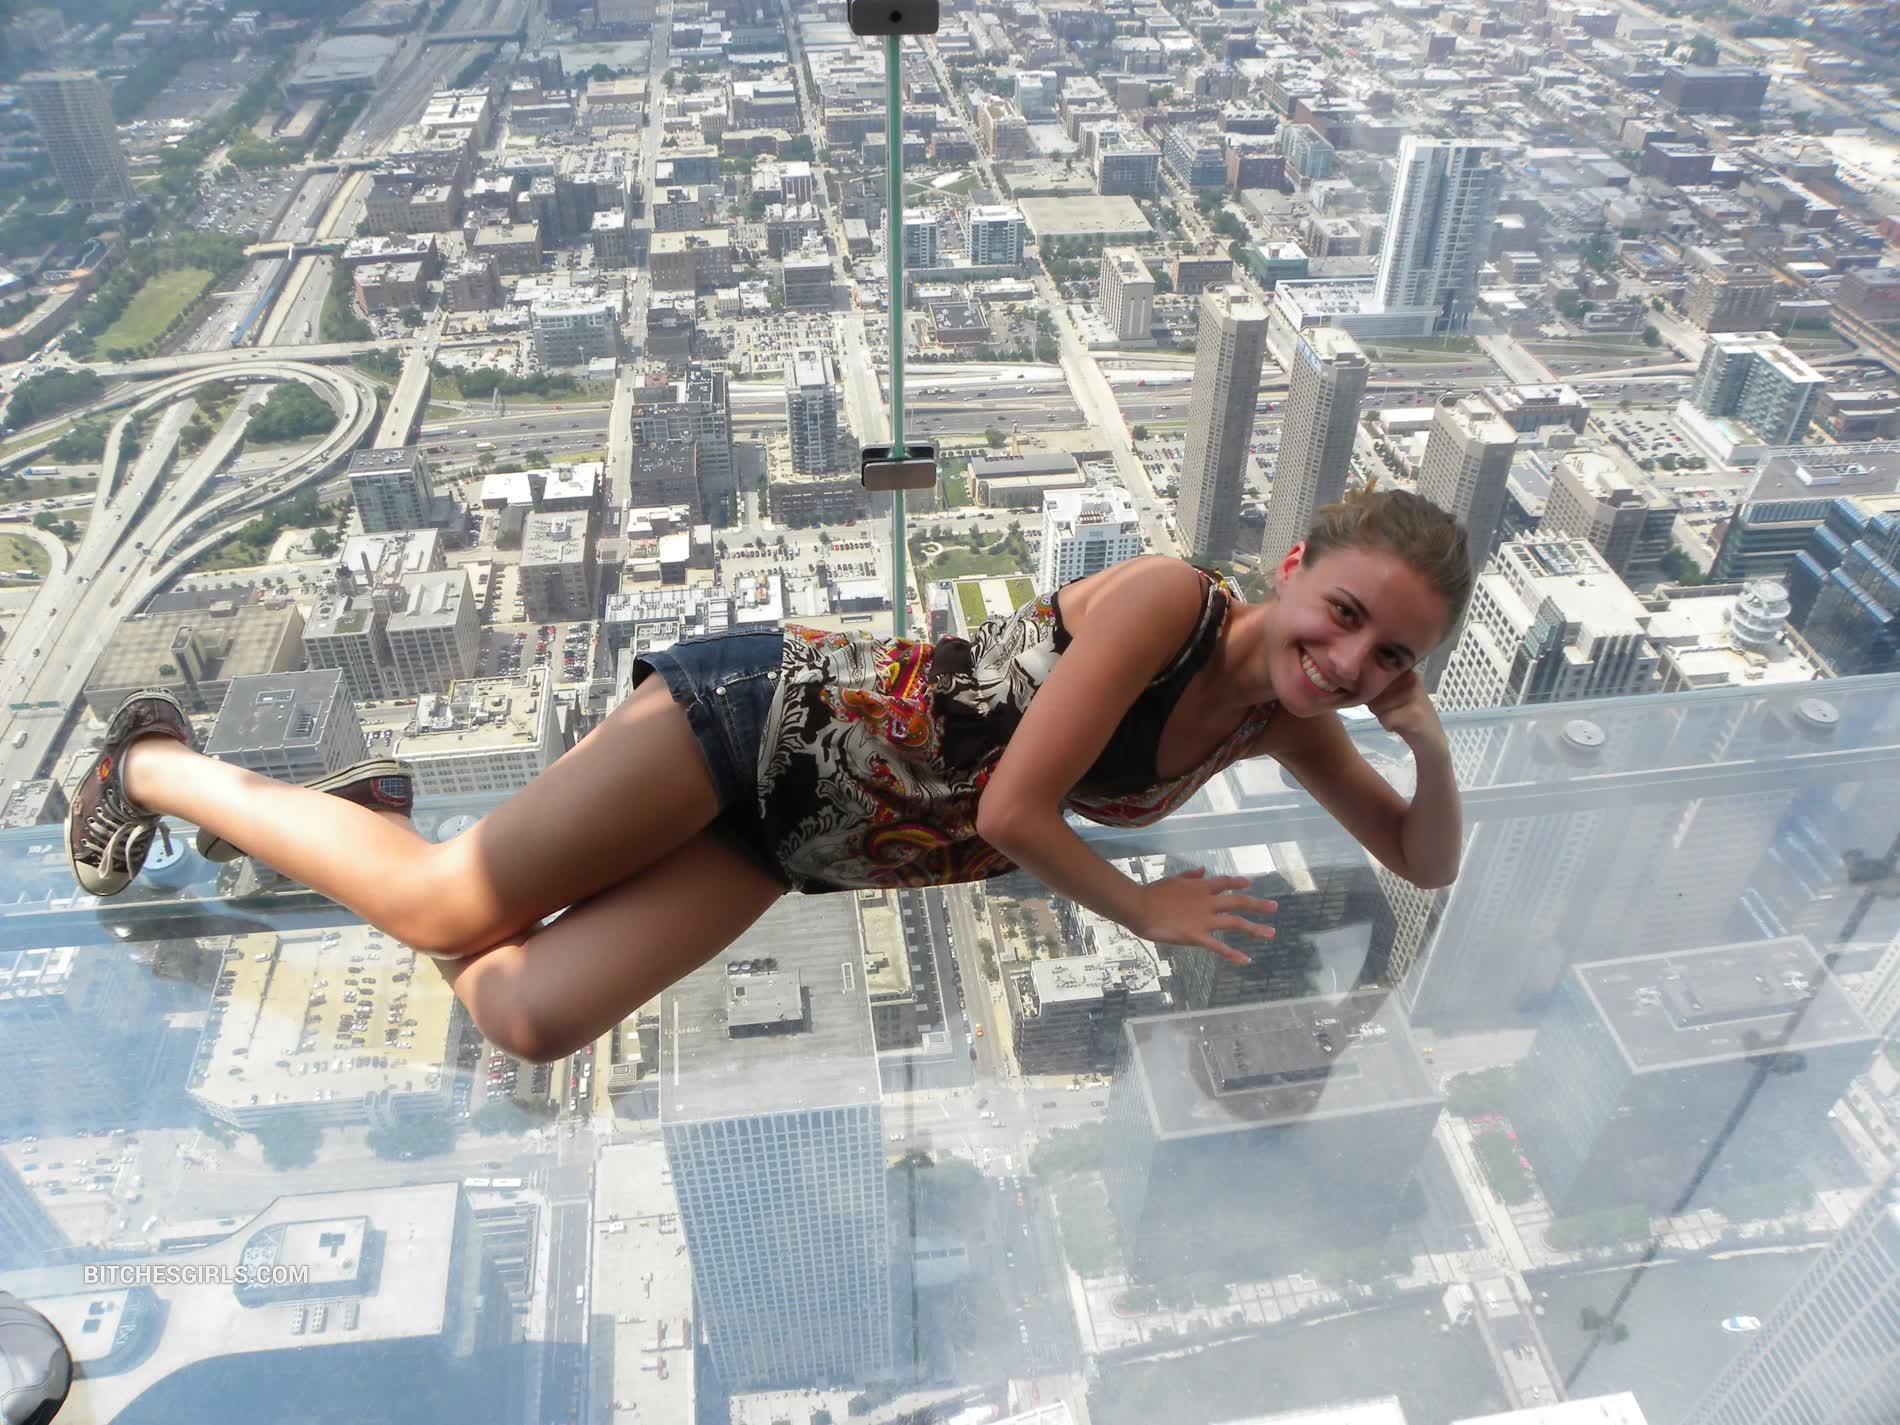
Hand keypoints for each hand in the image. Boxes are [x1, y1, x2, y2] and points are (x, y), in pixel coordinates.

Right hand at [1133, 869, 1276, 964]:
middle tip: (1274, 907)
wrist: (1140, 906)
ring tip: (1270, 933)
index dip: (1239, 883)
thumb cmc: (1152, 893)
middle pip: (1238, 902)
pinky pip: (1219, 946)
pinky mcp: (1197, 936)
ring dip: (1254, 928)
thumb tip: (1203, 870)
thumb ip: (1190, 875)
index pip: (1225, 883)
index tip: (1251, 883)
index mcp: (1201, 886)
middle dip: (1257, 905)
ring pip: (1235, 923)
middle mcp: (1208, 902)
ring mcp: (1205, 920)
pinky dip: (1233, 953)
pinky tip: (1246, 959)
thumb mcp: (1173, 879)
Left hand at [1366, 671, 1443, 748]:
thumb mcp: (1389, 696)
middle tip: (1394, 711)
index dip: (1369, 690)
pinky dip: (1388, 726)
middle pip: (1372, 693)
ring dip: (1382, 716)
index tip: (1379, 699)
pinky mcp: (1415, 712)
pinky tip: (1401, 725)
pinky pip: (1385, 719)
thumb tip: (1346, 684)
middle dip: (1377, 706)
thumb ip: (1373, 687)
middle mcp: (1410, 678)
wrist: (1431, 739)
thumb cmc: (1405, 715)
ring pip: (1377, 706)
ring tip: (1398, 717)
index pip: (1372, 676)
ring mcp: (1414, 694)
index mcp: (1403, 670)